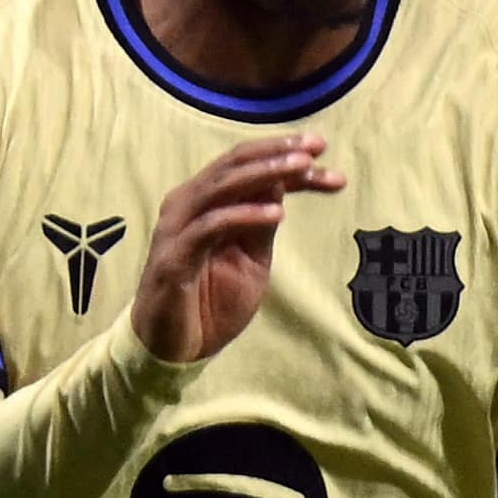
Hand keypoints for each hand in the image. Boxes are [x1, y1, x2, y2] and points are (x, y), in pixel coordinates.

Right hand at [134, 133, 341, 365]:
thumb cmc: (209, 303)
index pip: (246, 166)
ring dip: (264, 173)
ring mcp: (177, 228)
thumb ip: (261, 224)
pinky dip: (244, 215)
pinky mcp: (174, 257)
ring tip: (302, 168)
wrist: (175, 349)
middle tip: (316, 147)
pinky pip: (210, 226)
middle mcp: (187, 205)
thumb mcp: (250, 260)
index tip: (323, 149)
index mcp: (205, 202)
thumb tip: (283, 184)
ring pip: (221, 185)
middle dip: (277, 153)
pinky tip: (277, 213)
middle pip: (234, 164)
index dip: (283, 155)